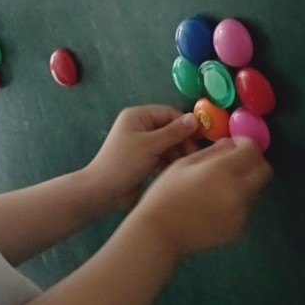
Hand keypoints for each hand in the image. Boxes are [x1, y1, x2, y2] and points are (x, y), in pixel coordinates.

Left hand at [82, 106, 200, 213]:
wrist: (102, 191)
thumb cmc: (124, 163)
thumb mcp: (150, 145)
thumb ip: (174, 132)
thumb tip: (196, 119)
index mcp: (138, 116)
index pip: (169, 113)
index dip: (186, 124)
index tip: (202, 138)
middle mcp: (140, 126)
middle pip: (170, 129)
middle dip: (183, 141)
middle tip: (196, 156)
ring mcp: (142, 143)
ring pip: (168, 143)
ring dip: (178, 153)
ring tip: (188, 165)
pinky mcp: (144, 158)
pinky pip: (162, 155)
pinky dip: (170, 161)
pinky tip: (178, 170)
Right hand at [130, 137, 272, 259]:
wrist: (160, 232)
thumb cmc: (166, 194)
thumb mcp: (184, 164)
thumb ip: (212, 152)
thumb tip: (231, 144)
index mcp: (223, 171)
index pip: (252, 151)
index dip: (247, 143)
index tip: (237, 144)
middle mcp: (238, 191)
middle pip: (265, 171)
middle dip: (255, 162)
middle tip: (238, 162)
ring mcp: (241, 213)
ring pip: (257, 190)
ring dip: (246, 182)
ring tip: (221, 186)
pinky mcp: (239, 229)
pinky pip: (246, 208)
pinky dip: (238, 202)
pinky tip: (216, 205)